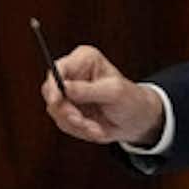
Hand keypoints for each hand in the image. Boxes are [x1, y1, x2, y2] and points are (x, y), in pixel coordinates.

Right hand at [41, 44, 165, 146]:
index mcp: (84, 59)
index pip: (59, 68)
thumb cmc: (130, 100)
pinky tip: (94, 128)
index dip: (54, 84)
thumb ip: (87, 90)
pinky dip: (79, 130)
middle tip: (82, 121)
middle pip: (51, 91)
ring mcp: (68, 93)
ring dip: (77, 124)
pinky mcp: (68, 110)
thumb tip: (64, 87)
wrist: (137, 121)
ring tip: (96, 126)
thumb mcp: (113, 92)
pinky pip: (63, 122)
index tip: (57, 100)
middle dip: (67, 111)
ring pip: (56, 111)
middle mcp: (73, 73)